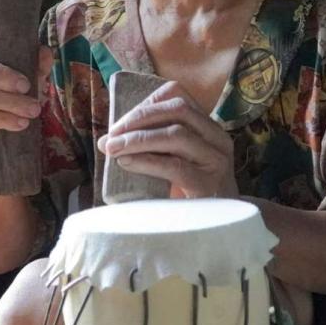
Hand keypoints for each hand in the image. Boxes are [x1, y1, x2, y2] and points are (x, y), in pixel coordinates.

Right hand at [0, 0, 52, 151]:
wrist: (3, 149)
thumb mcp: (32, 85)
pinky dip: (4, 120)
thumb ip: (37, 67)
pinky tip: (20, 125)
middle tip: (28, 85)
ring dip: (11, 102)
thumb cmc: (17, 109)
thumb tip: (44, 52)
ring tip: (33, 110)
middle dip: (4, 75)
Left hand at [96, 81, 236, 197]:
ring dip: (138, 138)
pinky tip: (127, 163)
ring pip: (177, 134)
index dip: (147, 103)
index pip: (178, 96)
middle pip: (178, 110)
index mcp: (209, 127)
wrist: (219, 229)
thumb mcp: (176, 161)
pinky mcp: (209, 185)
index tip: (122, 122)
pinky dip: (146, 161)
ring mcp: (216, 162)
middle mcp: (218, 139)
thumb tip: (106, 140)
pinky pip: (174, 166)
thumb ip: (151, 146)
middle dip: (139, 118)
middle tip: (112, 134)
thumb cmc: (191, 194)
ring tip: (113, 148)